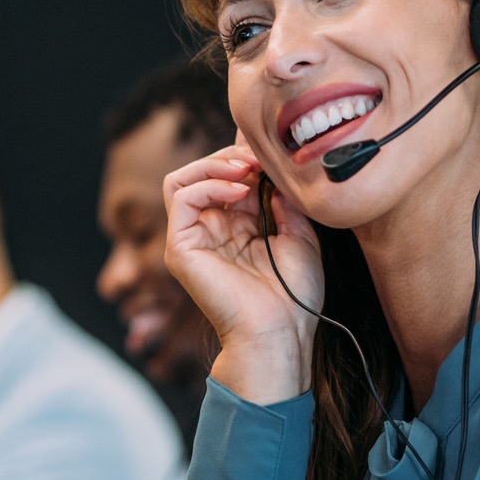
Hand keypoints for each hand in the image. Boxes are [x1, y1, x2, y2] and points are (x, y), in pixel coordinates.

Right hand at [163, 143, 319, 403]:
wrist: (280, 330)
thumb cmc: (293, 293)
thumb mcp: (300, 235)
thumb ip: (283, 200)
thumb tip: (273, 169)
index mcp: (237, 226)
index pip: (228, 176)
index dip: (245, 156)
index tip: (272, 149)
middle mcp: (210, 229)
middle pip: (203, 171)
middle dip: (232, 155)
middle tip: (260, 157)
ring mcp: (192, 238)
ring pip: (182, 179)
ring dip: (214, 163)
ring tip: (246, 167)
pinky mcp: (180, 248)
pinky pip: (180, 197)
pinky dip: (207, 183)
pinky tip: (238, 189)